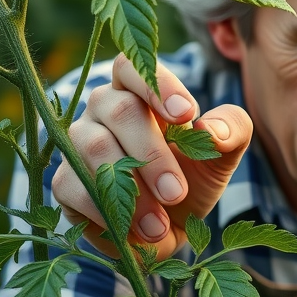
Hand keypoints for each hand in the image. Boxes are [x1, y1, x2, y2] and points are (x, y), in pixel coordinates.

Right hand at [52, 54, 252, 259]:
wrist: (170, 227)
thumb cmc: (193, 177)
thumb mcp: (223, 155)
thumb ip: (232, 131)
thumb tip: (212, 129)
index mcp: (139, 91)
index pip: (134, 66)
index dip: (157, 85)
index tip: (186, 115)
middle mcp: (103, 109)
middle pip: (119, 109)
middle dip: (153, 154)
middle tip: (177, 193)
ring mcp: (78, 143)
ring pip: (93, 148)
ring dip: (131, 190)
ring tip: (159, 224)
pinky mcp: (64, 181)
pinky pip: (71, 185)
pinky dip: (105, 211)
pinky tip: (133, 230)